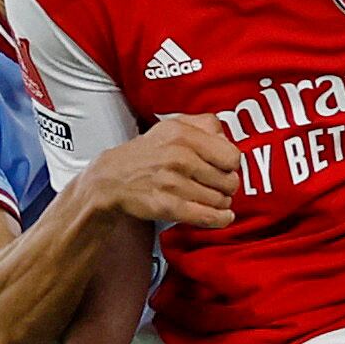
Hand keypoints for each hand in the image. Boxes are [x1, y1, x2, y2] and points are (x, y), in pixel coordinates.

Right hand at [88, 114, 238, 228]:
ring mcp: (173, 183)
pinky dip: (219, 219)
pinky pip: (207, 217)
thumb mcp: (173, 125)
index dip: (231, 165)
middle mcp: (179, 157)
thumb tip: (228, 139)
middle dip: (226, 186)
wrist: (112, 179)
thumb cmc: (148, 153)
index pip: (232, 156)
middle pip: (229, 181)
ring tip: (208, 197)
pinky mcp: (168, 206)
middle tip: (216, 185)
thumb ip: (205, 124)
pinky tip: (223, 216)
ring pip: (220, 201)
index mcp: (183, 134)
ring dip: (219, 202)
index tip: (224, 168)